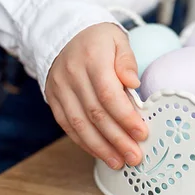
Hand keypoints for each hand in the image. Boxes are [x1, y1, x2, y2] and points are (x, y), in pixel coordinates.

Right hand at [45, 23, 147, 168]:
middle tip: (135, 156)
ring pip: (80, 124)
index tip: (142, 133)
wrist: (64, 32)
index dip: (125, 117)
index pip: (108, 94)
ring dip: (101, 148)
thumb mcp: (118, 40)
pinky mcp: (53, 98)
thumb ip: (127, 61)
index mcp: (92, 59)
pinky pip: (68, 125)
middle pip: (96, 114)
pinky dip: (84, 142)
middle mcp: (72, 75)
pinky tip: (101, 153)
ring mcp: (59, 88)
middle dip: (117, 139)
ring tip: (120, 162)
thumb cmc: (98, 39)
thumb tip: (134, 83)